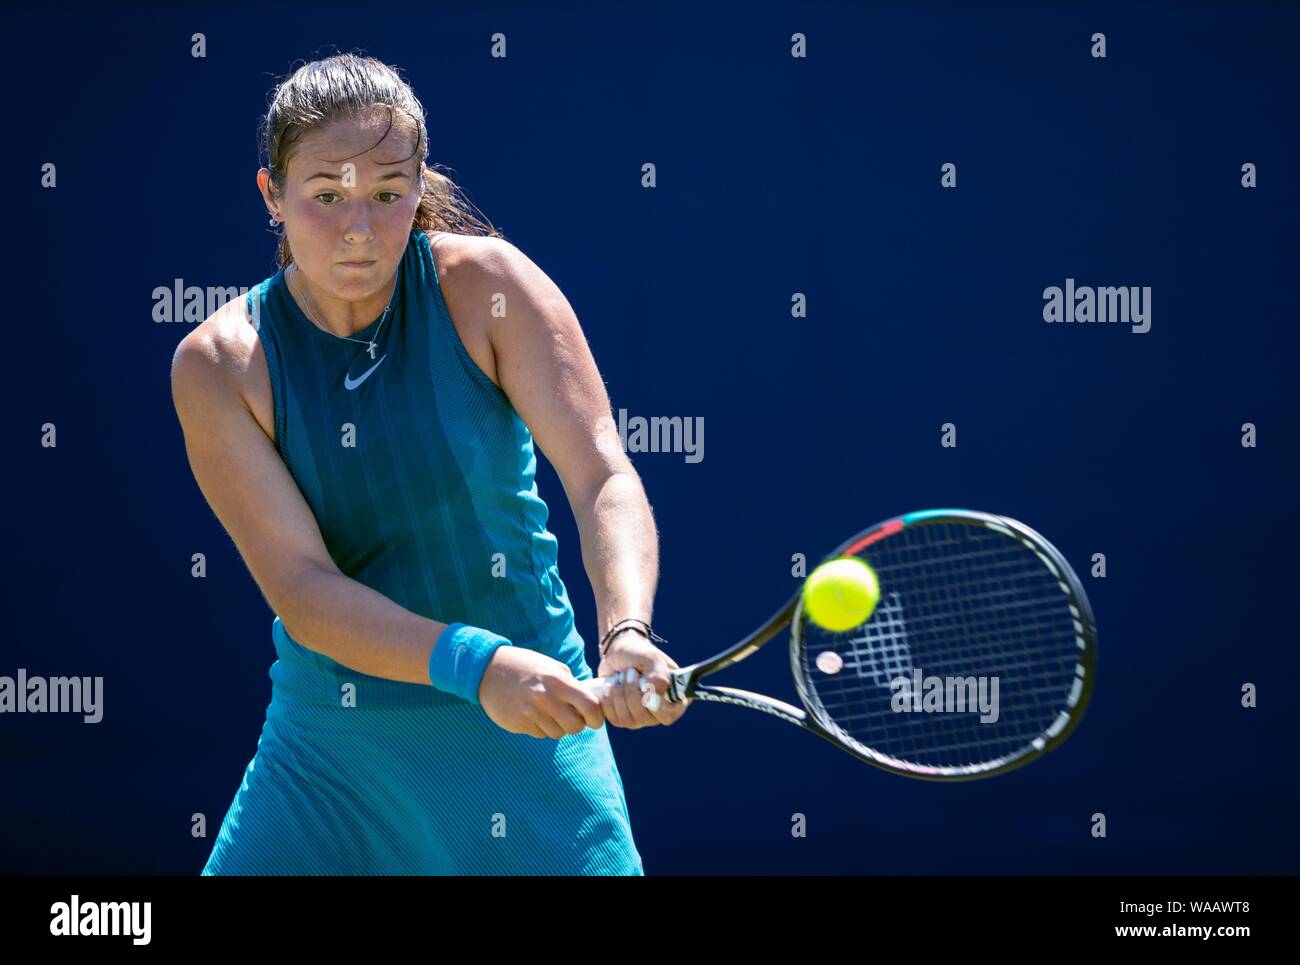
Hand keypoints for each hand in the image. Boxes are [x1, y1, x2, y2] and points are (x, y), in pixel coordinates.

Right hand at [478, 646, 604, 738]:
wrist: (487, 670)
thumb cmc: (524, 665)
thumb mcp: (550, 666)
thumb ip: (571, 683)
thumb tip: (589, 702)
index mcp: (558, 681)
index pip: (590, 706)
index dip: (597, 717)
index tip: (594, 719)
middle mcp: (546, 699)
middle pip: (576, 727)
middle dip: (576, 724)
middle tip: (569, 716)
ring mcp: (531, 713)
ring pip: (558, 734)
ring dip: (556, 726)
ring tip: (545, 711)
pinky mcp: (519, 724)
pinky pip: (540, 734)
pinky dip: (540, 727)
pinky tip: (531, 713)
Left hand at [595, 629, 691, 728]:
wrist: (618, 652)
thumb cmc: (639, 653)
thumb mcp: (652, 657)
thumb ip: (659, 674)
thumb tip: (654, 692)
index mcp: (674, 698)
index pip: (668, 714)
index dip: (655, 705)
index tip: (644, 686)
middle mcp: (659, 712)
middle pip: (645, 718)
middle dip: (632, 693)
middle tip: (630, 672)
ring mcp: (641, 717)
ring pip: (628, 720)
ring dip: (619, 694)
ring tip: (620, 676)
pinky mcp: (624, 718)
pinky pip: (615, 719)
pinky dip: (608, 700)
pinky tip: (610, 686)